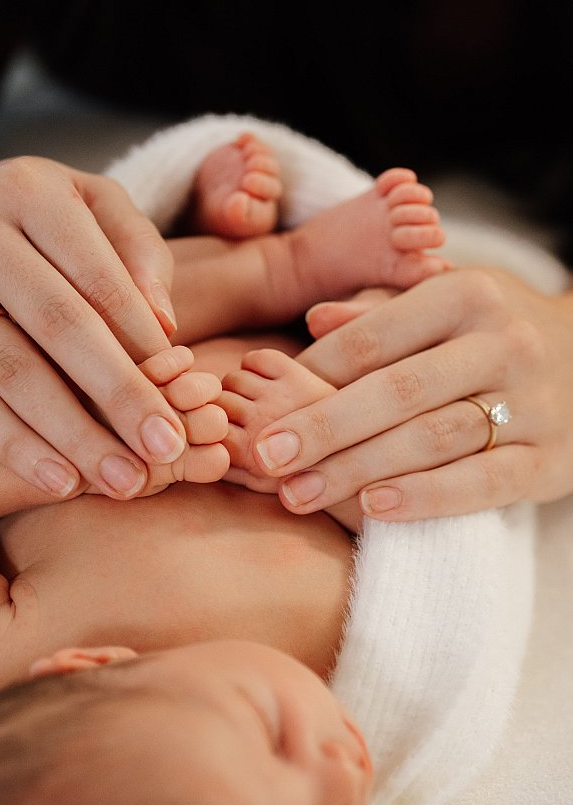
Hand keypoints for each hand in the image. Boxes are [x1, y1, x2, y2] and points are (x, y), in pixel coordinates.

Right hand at [0, 156, 186, 498]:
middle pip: (58, 324)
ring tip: (124, 480)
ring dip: (73, 434)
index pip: (97, 277)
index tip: (185, 399)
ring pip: (10, 370)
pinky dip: (15, 446)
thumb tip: (166, 325)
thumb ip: (137, 251)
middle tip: (167, 448)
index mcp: (28, 190)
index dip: (144, 344)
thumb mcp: (89, 206)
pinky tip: (61, 480)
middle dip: (119, 395)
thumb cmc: (31, 220)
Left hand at [246, 267, 572, 520]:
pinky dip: (427, 497)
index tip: (261, 408)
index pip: (374, 338)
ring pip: (432, 437)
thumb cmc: (495, 334)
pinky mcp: (550, 459)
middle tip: (264, 456)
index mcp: (467, 295)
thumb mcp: (448, 304)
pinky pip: (483, 483)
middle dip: (321, 426)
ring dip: (357, 469)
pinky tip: (374, 509)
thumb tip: (313, 322)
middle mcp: (502, 343)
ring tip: (297, 494)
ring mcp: (531, 404)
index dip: (311, 376)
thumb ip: (381, 313)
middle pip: (396, 390)